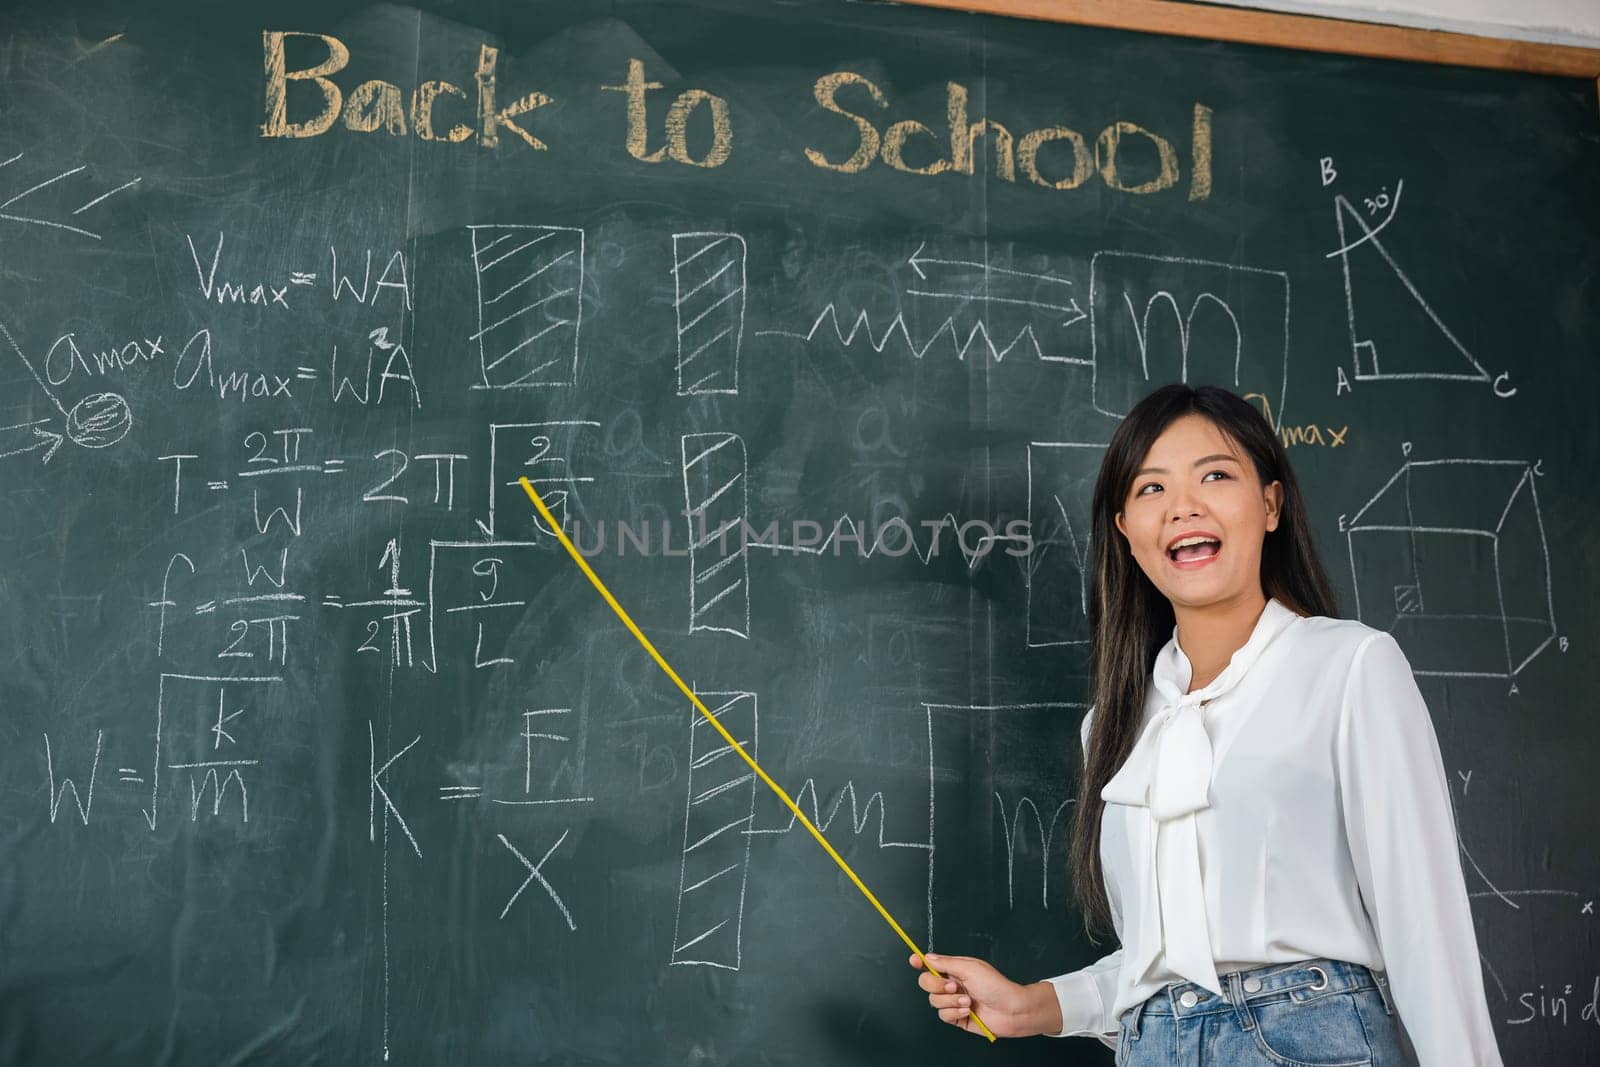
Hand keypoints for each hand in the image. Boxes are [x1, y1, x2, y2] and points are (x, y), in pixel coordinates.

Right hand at [908, 952, 1061, 1038]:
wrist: (1011, 1010)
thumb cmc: (996, 986)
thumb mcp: (971, 968)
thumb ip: (946, 963)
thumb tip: (927, 957)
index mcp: (955, 969)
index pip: (931, 964)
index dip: (920, 962)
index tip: (914, 960)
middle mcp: (952, 984)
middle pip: (926, 983)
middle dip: (937, 985)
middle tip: (953, 986)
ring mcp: (953, 1002)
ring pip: (934, 1001)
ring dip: (950, 1001)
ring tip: (968, 1001)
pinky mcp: (956, 1018)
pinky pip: (943, 1016)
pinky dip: (954, 1012)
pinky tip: (968, 1011)